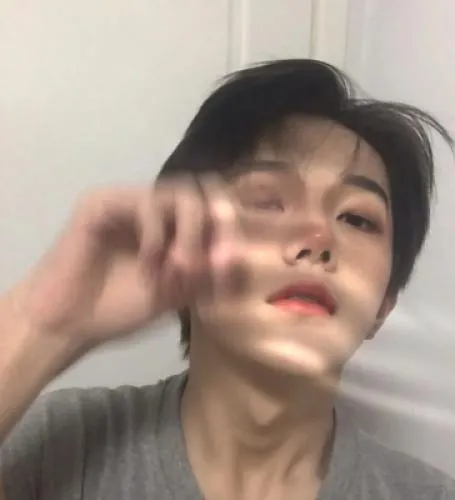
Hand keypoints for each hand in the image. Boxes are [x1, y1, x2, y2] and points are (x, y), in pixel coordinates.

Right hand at [6, 175, 237, 349]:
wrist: (70, 323)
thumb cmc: (120, 308)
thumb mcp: (178, 293)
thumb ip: (207, 273)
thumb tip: (238, 257)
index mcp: (174, 226)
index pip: (214, 208)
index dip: (229, 230)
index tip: (228, 264)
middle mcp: (156, 208)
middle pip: (204, 194)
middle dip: (214, 230)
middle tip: (209, 266)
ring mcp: (129, 201)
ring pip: (182, 194)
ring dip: (189, 235)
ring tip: (177, 270)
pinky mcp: (102, 202)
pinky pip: (146, 202)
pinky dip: (157, 235)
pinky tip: (149, 263)